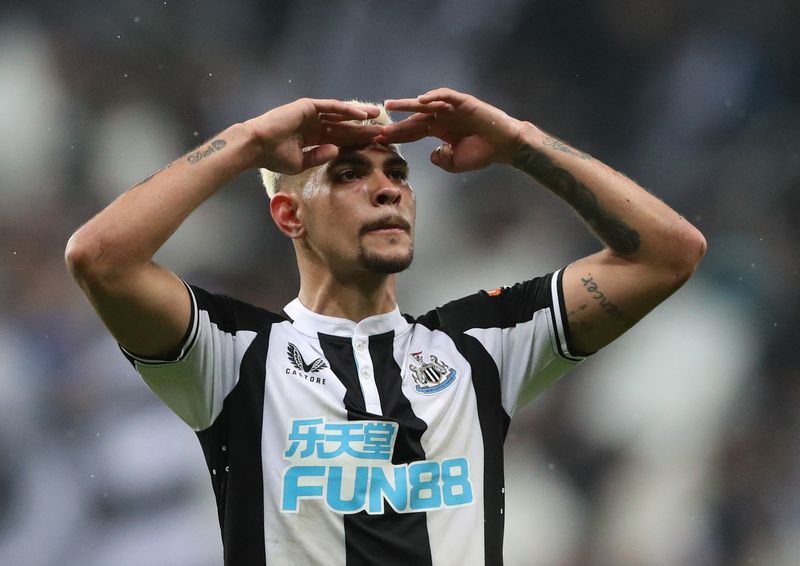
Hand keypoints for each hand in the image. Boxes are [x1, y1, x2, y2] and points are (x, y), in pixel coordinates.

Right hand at [244, 98, 381, 173]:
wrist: (257, 147)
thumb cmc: (274, 157)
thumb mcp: (301, 163)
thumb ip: (319, 156)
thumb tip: (336, 151)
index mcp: (311, 138)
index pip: (339, 139)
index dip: (355, 142)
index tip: (372, 146)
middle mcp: (313, 124)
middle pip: (343, 126)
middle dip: (362, 128)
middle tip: (381, 130)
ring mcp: (310, 114)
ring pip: (340, 114)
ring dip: (359, 115)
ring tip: (377, 117)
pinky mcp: (308, 106)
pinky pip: (332, 107)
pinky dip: (347, 110)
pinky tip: (362, 115)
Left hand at [379, 88, 523, 171]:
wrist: (504, 146)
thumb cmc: (481, 153)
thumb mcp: (455, 162)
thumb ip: (441, 160)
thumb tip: (431, 155)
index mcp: (439, 130)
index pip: (413, 131)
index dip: (398, 135)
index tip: (380, 140)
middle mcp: (442, 117)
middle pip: (414, 117)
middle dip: (397, 122)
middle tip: (377, 124)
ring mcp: (452, 108)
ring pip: (426, 103)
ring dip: (408, 104)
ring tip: (391, 105)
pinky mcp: (463, 102)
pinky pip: (446, 96)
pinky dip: (434, 96)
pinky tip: (421, 100)